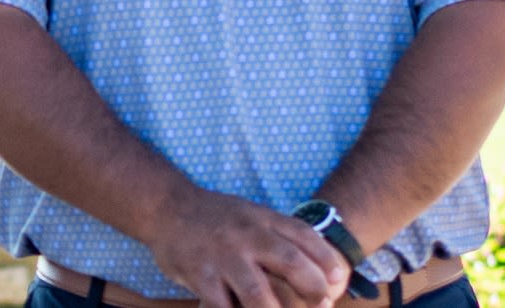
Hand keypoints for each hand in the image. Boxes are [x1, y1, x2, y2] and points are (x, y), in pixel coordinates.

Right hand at [144, 187, 349, 307]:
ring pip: (258, 293)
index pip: (303, 235)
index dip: (325, 259)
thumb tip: (319, 267)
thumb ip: (278, 235)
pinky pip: (223, 306)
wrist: (166, 207)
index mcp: (262, 218)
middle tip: (323, 304)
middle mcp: (246, 235)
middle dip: (312, 287)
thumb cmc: (215, 217)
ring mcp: (223, 256)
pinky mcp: (200, 275)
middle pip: (290, 261)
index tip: (338, 279)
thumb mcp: (250, 214)